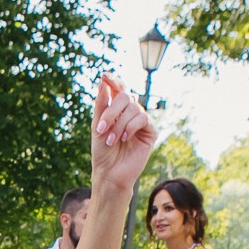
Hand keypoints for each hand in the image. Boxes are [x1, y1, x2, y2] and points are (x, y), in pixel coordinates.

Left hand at [91, 74, 156, 201]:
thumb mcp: (97, 125)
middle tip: (101, 128)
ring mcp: (141, 121)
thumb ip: (101, 104)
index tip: (105, 75)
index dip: (113, 80)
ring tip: (111, 140)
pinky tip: (124, 139)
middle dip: (111, 111)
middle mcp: (130, 113)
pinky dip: (130, 127)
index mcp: (117, 109)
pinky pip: (143, 119)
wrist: (109, 173)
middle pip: (125, 96)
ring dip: (119, 124)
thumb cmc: (102, 151)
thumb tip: (104, 80)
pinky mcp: (150, 132)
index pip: (118, 89)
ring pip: (133, 108)